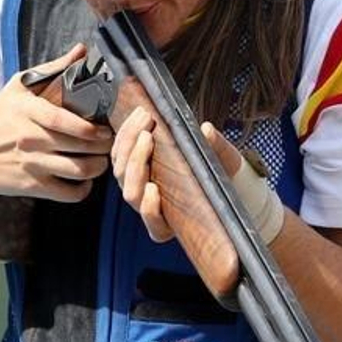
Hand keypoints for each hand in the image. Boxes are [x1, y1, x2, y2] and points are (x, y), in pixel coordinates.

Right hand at [0, 43, 112, 201]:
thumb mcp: (18, 87)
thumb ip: (52, 68)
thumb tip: (81, 50)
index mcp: (28, 111)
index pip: (63, 121)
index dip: (89, 128)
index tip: (104, 129)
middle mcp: (30, 139)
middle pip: (79, 147)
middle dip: (103, 146)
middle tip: (110, 142)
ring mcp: (32, 164)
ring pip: (78, 171)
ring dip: (98, 167)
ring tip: (102, 160)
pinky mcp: (32, 186)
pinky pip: (67, 194)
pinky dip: (83, 190)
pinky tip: (85, 181)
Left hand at [113, 115, 251, 243]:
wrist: (213, 164)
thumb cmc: (221, 172)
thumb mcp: (224, 163)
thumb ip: (216, 150)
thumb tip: (207, 131)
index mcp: (171, 221)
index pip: (154, 224)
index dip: (150, 209)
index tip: (153, 189)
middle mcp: (148, 208)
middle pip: (131, 192)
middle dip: (136, 161)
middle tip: (148, 135)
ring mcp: (136, 188)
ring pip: (121, 172)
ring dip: (129, 143)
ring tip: (145, 118)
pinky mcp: (128, 168)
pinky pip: (118, 155)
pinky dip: (125, 134)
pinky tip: (138, 116)